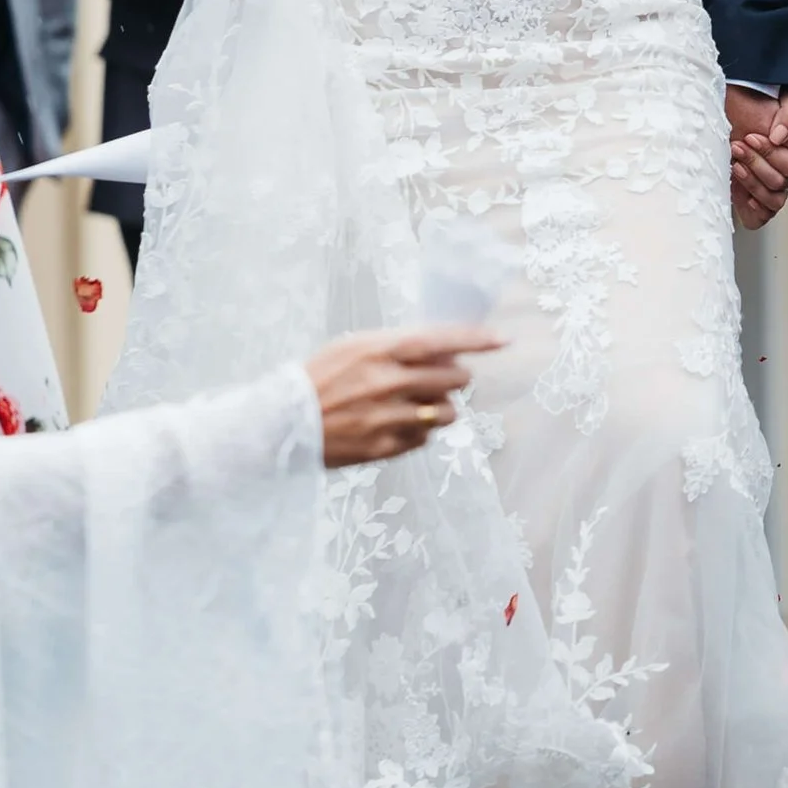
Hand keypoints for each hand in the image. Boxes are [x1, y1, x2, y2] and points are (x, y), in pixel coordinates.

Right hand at [306, 326, 488, 466]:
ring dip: (441, 408)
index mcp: (381, 351)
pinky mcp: (384, 447)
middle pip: (454, 379)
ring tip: (418, 405)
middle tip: (443, 378)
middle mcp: (389, 383)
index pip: (441, 340)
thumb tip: (444, 350)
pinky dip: (419, 432)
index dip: (476, 340)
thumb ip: (398, 345)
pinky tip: (397, 425)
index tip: (503, 339)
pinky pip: (424, 439)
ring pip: (446, 413)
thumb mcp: (354, 346)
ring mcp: (388, 418)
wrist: (283, 422)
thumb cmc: (320, 377)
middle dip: (456, 377)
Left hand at [727, 87, 787, 228]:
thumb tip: (780, 136)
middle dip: (762, 158)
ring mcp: (775, 182)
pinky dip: (753, 208)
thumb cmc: (750, 100)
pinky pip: (762, 215)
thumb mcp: (775, 95)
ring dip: (752, 178)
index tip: (777, 135)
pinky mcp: (755, 198)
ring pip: (775, 195)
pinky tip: (741, 194)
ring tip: (735, 159)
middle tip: (741, 142)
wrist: (721, 115)